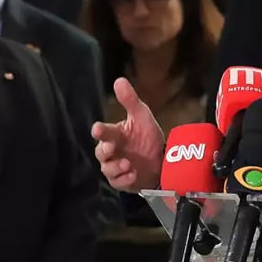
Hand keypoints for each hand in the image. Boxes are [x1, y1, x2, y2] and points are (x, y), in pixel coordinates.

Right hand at [92, 77, 164, 191]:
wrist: (163, 160)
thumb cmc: (147, 137)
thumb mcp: (141, 117)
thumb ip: (130, 100)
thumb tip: (119, 80)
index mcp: (114, 135)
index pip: (103, 132)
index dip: (100, 131)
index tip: (98, 129)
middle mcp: (112, 152)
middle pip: (101, 152)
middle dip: (104, 150)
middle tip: (112, 147)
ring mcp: (116, 167)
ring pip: (107, 169)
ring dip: (115, 166)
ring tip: (127, 163)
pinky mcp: (123, 181)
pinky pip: (118, 182)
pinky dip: (124, 179)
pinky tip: (132, 174)